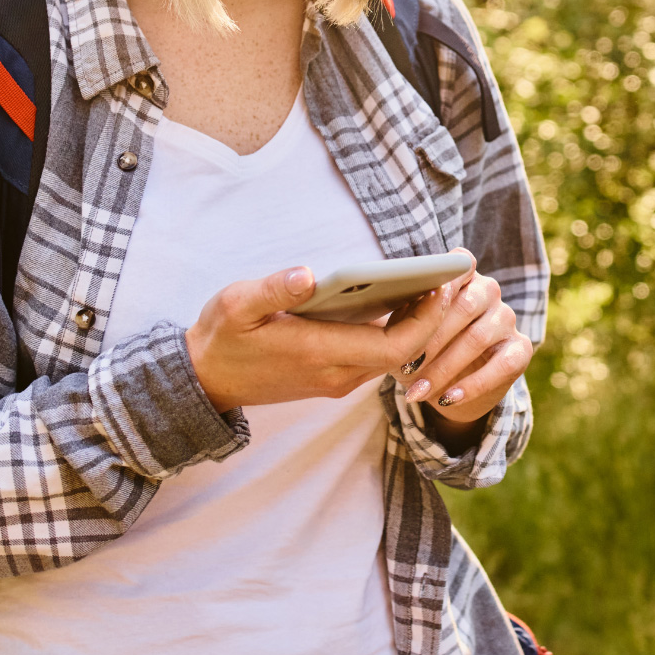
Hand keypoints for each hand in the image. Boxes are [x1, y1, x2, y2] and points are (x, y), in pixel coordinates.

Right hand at [185, 262, 464, 411]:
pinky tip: (403, 302)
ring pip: (394, 358)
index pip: (394, 347)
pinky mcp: (333, 377)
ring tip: (434, 283)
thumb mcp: (236, 306)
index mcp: (318, 353)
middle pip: (405, 353)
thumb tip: (308, 274)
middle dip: (433, 318)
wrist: (205, 380)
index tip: (440, 285)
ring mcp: (337, 379)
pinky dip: (398, 333)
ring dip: (418, 326)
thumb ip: (273, 290)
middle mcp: (336, 374)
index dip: (425, 320)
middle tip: (449, 276)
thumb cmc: (221, 338)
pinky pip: (379, 358)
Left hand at [400, 271, 534, 433]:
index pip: (460, 263)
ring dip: (444, 367)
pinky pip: (502, 365)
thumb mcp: (406, 335)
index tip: (424, 298)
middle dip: (432, 339)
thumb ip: (406, 318)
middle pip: (465, 306)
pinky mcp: (521, 348)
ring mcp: (506, 318)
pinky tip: (449, 397)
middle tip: (406, 366)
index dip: (443, 279)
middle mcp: (488, 291)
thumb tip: (402, 311)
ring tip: (418, 390)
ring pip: (478, 338)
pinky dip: (473, 384)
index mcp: (461, 277)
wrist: (447, 389)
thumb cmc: (422, 352)